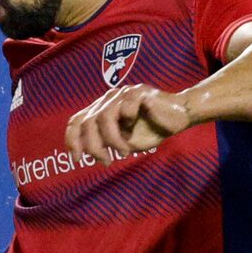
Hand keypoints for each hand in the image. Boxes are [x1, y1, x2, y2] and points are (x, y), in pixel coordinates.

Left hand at [65, 84, 190, 164]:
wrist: (179, 117)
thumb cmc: (152, 129)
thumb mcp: (124, 142)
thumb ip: (106, 143)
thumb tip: (90, 151)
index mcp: (101, 108)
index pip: (76, 121)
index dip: (72, 141)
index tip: (77, 160)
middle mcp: (108, 98)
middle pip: (86, 122)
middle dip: (93, 146)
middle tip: (105, 161)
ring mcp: (122, 93)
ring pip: (103, 117)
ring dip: (112, 139)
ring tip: (123, 152)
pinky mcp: (138, 91)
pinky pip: (126, 109)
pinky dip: (129, 124)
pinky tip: (138, 127)